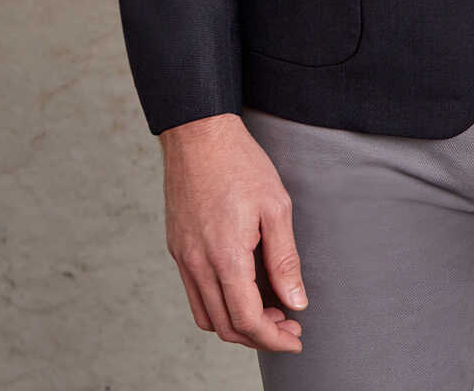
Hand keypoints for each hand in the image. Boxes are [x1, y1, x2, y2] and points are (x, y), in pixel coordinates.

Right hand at [160, 113, 306, 352]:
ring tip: (267, 310)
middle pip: (226, 326)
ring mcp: (183, 256)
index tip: (296, 339)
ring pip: (206, 316)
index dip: (274, 338)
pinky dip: (217, 305)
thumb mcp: (276, 206)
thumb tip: (296, 302)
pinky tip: (241, 289)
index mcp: (226, 256)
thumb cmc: (240, 163)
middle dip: (259, 336)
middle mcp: (198, 263)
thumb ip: (285, 260)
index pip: (248, 320)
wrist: (199, 133)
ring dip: (237, 324)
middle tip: (288, 326)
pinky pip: (194, 294)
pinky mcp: (177, 247)